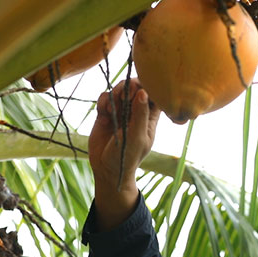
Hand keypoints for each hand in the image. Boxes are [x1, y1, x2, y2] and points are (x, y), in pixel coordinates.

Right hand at [89, 79, 160, 230]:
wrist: (106, 169)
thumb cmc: (127, 157)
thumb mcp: (136, 137)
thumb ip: (140, 115)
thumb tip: (144, 92)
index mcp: (150, 118)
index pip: (154, 94)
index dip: (147, 87)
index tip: (138, 92)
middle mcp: (136, 112)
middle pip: (135, 87)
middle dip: (128, 87)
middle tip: (123, 97)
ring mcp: (120, 112)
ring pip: (119, 90)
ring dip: (114, 94)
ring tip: (111, 110)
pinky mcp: (106, 114)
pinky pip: (105, 98)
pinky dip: (103, 101)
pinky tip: (103, 114)